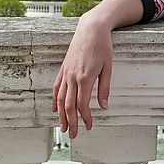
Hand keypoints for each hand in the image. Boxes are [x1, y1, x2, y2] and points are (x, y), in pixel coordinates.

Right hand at [52, 14, 112, 138]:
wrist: (91, 29)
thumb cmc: (102, 47)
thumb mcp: (108, 67)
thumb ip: (104, 88)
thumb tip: (104, 107)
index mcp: (85, 78)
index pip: (82, 104)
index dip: (85, 118)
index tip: (88, 126)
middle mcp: (72, 77)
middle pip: (68, 105)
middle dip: (70, 122)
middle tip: (72, 135)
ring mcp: (66, 73)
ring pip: (60, 98)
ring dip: (61, 115)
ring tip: (62, 127)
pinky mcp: (63, 68)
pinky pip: (57, 87)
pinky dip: (55, 100)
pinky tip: (55, 109)